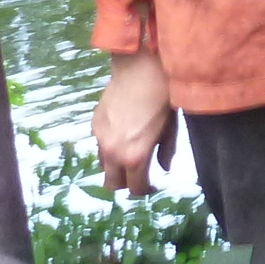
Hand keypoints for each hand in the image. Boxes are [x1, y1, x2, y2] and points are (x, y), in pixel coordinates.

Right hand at [94, 51, 175, 197]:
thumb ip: (165, 152)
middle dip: (125, 184)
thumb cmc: (162, 100)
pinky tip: (122, 135)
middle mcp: (114, 152)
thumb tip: (163, 169)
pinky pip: (100, 145)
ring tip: (129, 155)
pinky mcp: (94, 125)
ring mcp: (100, 139)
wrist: (141, 73)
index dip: (144, 190)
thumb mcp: (170, 130)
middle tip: (138, 176)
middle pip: (111, 183)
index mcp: (135, 157)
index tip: (151, 186)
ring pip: (104, 165)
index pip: (135, 187)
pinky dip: (109, 148)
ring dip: (115, 166)